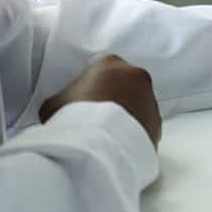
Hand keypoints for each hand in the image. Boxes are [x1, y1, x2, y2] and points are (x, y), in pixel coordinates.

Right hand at [39, 54, 161, 145]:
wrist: (99, 148)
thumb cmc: (73, 119)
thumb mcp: (53, 104)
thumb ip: (61, 99)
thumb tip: (62, 108)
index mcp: (109, 63)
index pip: (100, 67)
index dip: (91, 83)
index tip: (83, 99)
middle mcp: (135, 75)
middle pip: (123, 83)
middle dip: (113, 97)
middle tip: (96, 118)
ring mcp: (150, 100)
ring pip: (137, 103)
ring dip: (126, 114)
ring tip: (107, 135)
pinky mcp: (158, 124)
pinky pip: (145, 125)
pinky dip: (135, 132)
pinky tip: (119, 145)